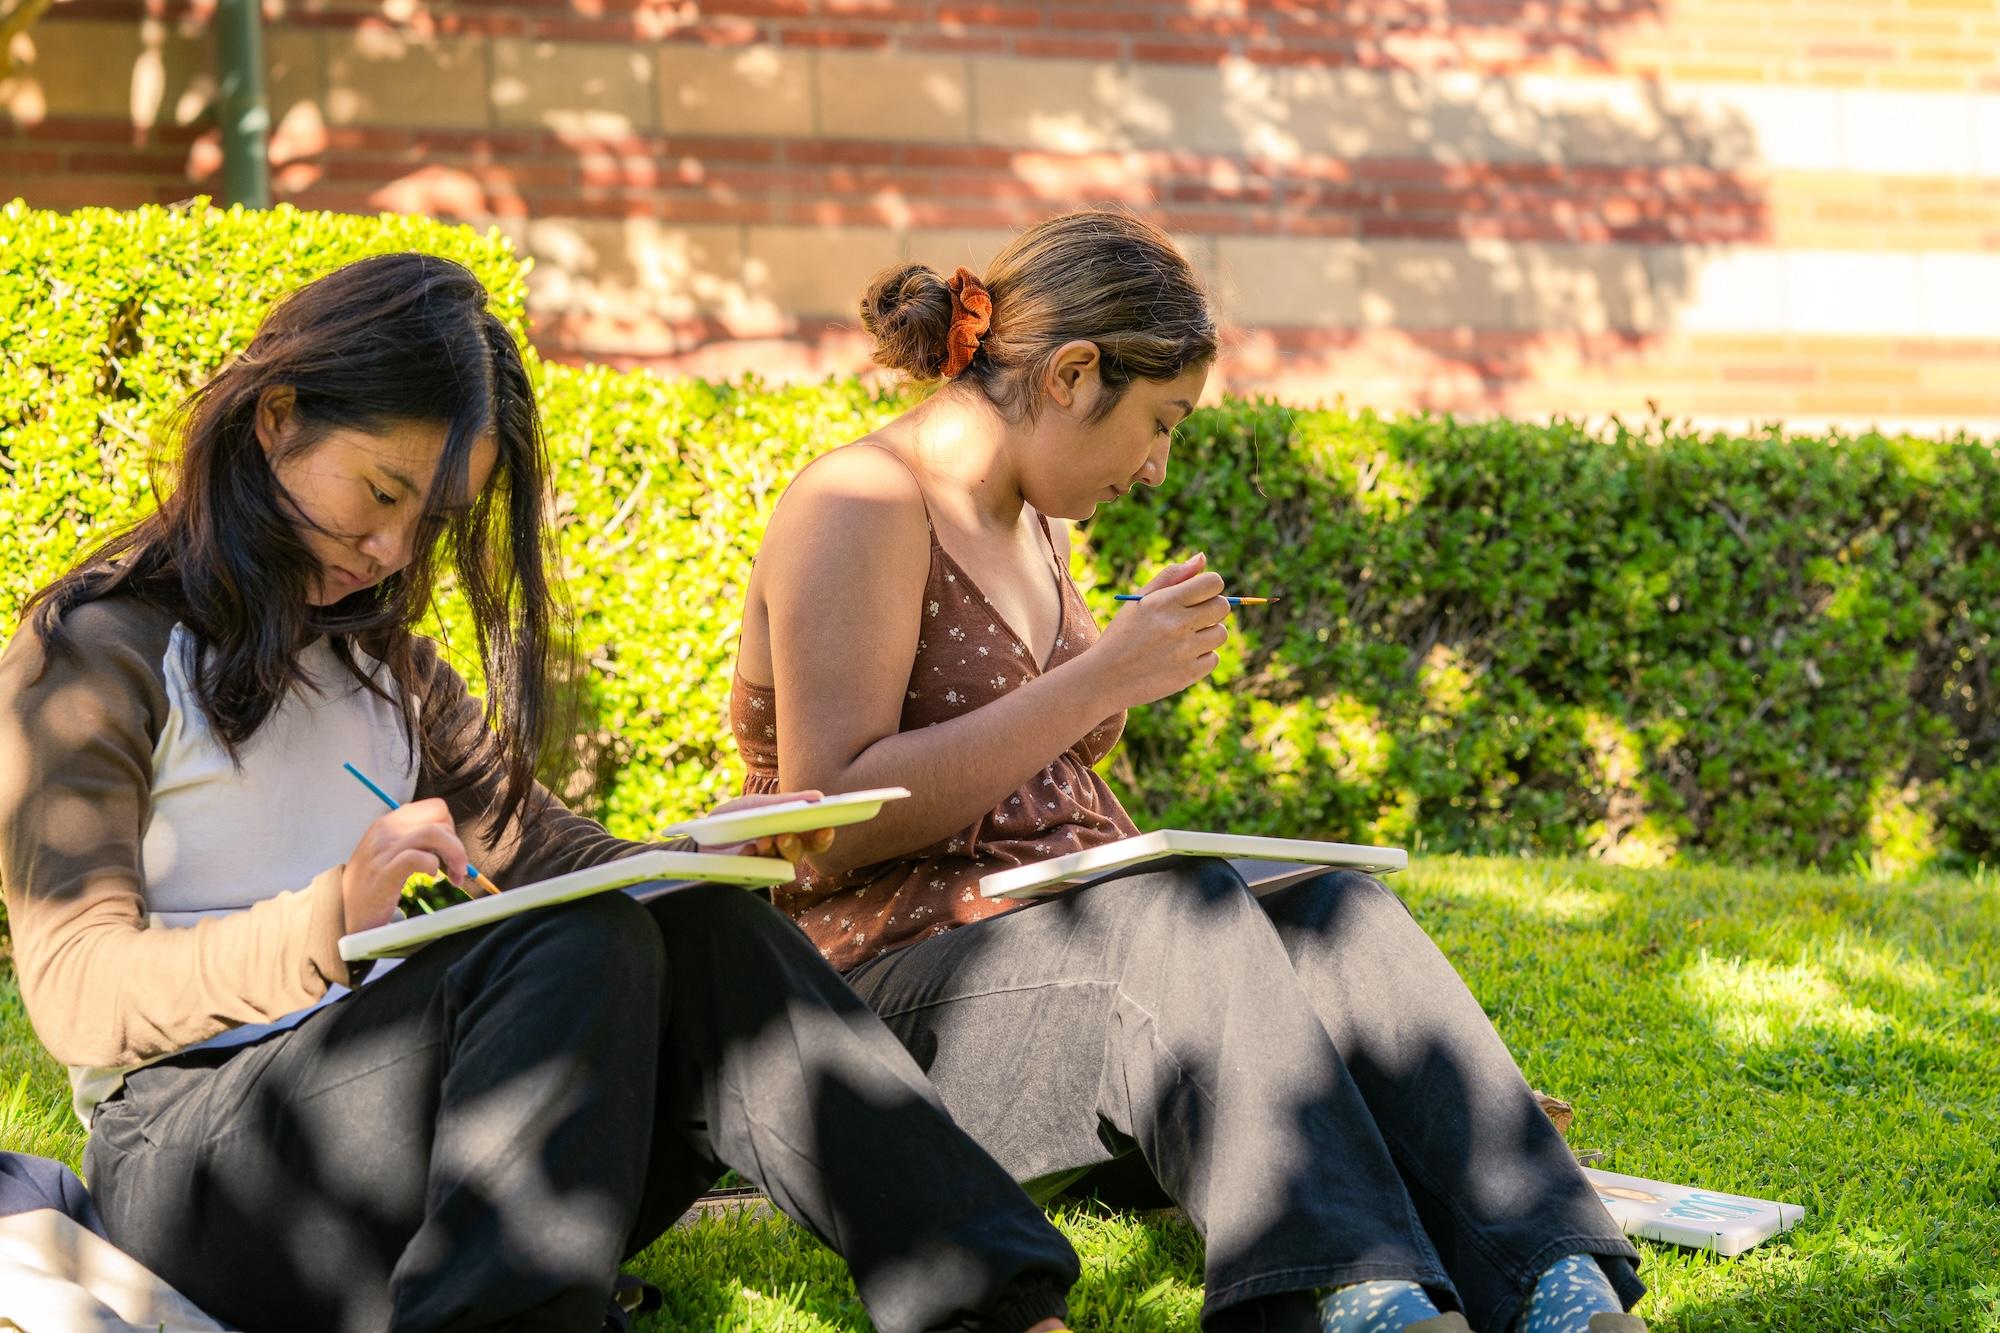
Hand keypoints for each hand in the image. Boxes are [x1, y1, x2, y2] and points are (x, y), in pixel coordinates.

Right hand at [341, 798, 470, 933]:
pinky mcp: (384, 871)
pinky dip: (433, 865)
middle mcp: (385, 830)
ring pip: (434, 833)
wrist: (344, 911)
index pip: (435, 808)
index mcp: (389, 822)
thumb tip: (450, 839)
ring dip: (454, 853)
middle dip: (457, 843)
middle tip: (458, 869)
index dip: (451, 827)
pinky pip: (418, 857)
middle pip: (439, 819)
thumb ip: (413, 838)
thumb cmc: (373, 883)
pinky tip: (432, 875)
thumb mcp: (389, 851)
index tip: (451, 850)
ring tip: (454, 874)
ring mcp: (383, 849)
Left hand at [694, 790, 837, 861]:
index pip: (814, 839)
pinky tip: (746, 850)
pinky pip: (756, 872)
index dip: (823, 837)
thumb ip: (785, 802)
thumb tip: (817, 796)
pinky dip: (751, 859)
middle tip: (784, 836)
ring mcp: (766, 867)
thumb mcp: (758, 806)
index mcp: (791, 832)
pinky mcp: (749, 878)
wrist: (703, 838)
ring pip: (779, 864)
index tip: (826, 828)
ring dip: (773, 851)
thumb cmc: (736, 819)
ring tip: (762, 840)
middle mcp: (782, 852)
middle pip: (799, 853)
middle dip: (794, 845)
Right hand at [1086, 552, 1229, 709]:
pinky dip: (1201, 658)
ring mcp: (1185, 651)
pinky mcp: (1188, 674)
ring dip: (1207, 634)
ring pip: (1221, 633)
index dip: (1209, 587)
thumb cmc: (1123, 634)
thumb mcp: (1140, 600)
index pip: (1213, 583)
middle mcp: (1177, 625)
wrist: (1105, 678)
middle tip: (1192, 617)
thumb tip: (1202, 558)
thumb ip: (1171, 576)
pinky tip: (1179, 658)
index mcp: (1165, 602)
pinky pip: (1213, 658)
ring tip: (1182, 640)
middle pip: (1222, 606)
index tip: (1198, 595)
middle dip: (1212, 608)